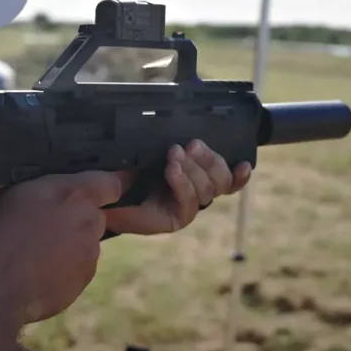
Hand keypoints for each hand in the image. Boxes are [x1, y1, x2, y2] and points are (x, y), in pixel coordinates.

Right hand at [0, 171, 124, 323]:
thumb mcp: (4, 192)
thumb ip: (36, 184)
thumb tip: (42, 183)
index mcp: (72, 193)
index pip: (110, 182)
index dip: (103, 186)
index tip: (96, 189)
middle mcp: (87, 222)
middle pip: (94, 215)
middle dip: (76, 218)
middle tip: (45, 226)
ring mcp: (88, 254)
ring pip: (86, 243)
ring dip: (69, 245)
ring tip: (35, 253)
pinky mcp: (83, 281)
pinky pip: (78, 269)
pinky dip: (64, 269)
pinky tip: (37, 271)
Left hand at [104, 139, 251, 234]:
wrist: (106, 194)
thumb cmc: (128, 171)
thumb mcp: (153, 152)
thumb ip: (174, 146)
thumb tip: (187, 131)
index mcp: (196, 176)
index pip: (227, 178)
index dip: (239, 175)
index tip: (243, 163)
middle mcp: (196, 193)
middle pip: (222, 180)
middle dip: (210, 160)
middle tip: (191, 145)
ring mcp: (187, 207)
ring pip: (208, 189)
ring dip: (192, 169)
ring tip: (173, 156)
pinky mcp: (177, 219)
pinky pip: (189, 202)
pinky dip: (182, 183)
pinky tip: (172, 171)